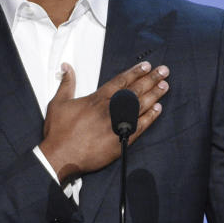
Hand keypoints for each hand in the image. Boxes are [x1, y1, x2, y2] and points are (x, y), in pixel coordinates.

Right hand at [39, 61, 168, 182]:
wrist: (61, 156)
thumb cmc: (58, 132)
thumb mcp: (58, 103)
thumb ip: (66, 84)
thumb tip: (66, 67)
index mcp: (97, 99)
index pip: (121, 81)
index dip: (135, 72)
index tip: (146, 65)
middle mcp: (110, 109)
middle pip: (135, 90)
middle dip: (151, 79)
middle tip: (164, 71)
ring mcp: (117, 124)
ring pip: (141, 106)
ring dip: (154, 95)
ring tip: (165, 86)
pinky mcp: (121, 140)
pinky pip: (140, 126)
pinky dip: (150, 117)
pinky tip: (158, 109)